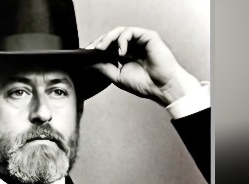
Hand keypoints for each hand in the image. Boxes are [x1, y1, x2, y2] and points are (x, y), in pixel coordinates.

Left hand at [86, 27, 200, 105]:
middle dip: (100, 42)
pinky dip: (122, 40)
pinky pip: (131, 32)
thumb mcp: (117, 76)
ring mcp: (140, 40)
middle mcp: (133, 46)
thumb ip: (104, 67)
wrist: (161, 88)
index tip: (87, 52)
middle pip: (112, 37)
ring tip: (102, 49)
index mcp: (126, 54)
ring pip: (119, 31)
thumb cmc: (145, 84)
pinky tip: (121, 52)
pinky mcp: (148, 36)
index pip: (108, 45)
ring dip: (108, 39)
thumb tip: (89, 63)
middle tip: (92, 50)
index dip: (97, 47)